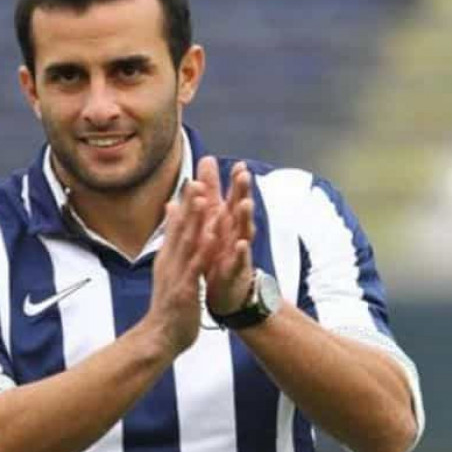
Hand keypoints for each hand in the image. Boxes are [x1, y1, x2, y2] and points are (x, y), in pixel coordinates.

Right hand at [146, 180, 217, 355]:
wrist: (159, 337)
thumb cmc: (167, 304)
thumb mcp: (167, 270)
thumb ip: (169, 243)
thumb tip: (169, 217)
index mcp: (168, 258)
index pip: (176, 226)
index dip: (185, 204)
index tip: (194, 180)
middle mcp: (170, 263)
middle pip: (181, 230)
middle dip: (190, 205)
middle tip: (198, 179)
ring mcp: (176, 276)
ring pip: (187, 245)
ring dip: (196, 222)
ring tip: (204, 200)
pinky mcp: (183, 291)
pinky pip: (194, 269)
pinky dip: (202, 252)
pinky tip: (210, 239)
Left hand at [196, 157, 255, 314]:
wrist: (226, 290)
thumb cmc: (220, 249)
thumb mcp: (213, 218)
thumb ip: (210, 191)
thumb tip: (207, 161)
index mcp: (227, 220)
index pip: (233, 196)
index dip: (236, 181)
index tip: (239, 164)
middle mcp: (235, 232)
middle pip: (241, 209)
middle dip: (243, 192)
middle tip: (245, 175)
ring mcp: (237, 250)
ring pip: (243, 232)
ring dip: (245, 218)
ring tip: (245, 204)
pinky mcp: (235, 269)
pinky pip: (239, 260)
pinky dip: (240, 252)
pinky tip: (241, 244)